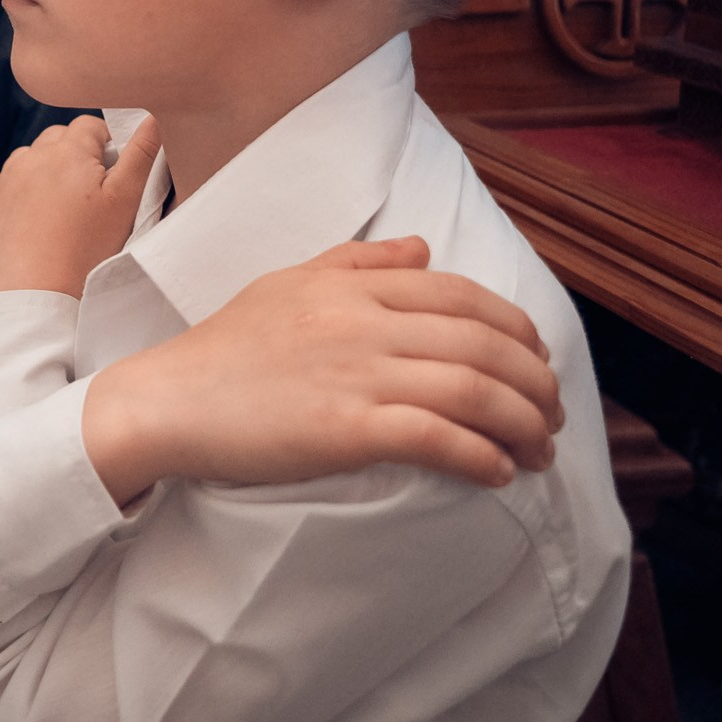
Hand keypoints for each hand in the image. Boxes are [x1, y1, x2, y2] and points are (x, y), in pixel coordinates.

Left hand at [0, 116, 159, 297]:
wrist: (28, 297)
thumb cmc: (83, 252)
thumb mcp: (125, 202)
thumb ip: (142, 155)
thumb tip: (154, 117)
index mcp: (66, 151)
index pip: (90, 126)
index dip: (105, 147)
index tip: (112, 177)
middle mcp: (28, 157)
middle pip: (57, 141)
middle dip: (73, 160)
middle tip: (88, 200)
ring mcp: (0, 181)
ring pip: (26, 164)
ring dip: (42, 178)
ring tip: (58, 218)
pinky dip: (11, 200)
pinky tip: (25, 227)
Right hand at [81, 237, 566, 505]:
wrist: (167, 401)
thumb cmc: (224, 348)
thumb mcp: (285, 283)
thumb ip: (356, 262)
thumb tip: (423, 248)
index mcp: (350, 285)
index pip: (462, 295)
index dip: (517, 329)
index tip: (538, 362)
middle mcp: (361, 322)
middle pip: (484, 344)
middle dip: (537, 384)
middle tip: (553, 416)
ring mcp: (355, 375)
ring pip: (474, 391)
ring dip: (524, 426)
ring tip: (539, 452)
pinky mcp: (345, 429)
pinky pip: (438, 438)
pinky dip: (481, 457)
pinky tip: (498, 473)